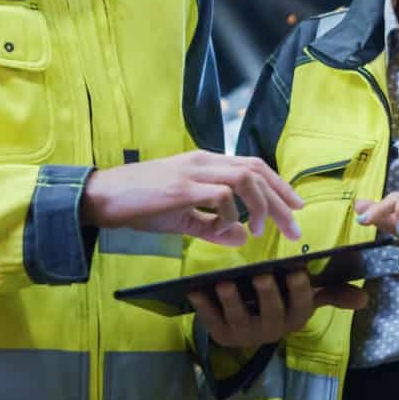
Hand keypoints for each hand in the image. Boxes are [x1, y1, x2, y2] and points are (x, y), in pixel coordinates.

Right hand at [80, 151, 303, 245]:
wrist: (102, 196)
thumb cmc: (140, 205)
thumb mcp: (183, 218)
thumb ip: (213, 227)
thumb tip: (244, 238)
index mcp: (207, 163)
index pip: (254, 166)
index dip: (279, 185)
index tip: (296, 207)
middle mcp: (204, 161)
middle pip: (257, 171)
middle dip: (281, 198)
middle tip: (295, 225)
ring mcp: (193, 172)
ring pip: (245, 177)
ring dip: (260, 205)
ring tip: (261, 230)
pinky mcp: (181, 187)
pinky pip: (219, 195)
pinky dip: (230, 214)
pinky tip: (226, 230)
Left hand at [189, 270, 367, 349]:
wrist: (250, 328)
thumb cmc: (282, 302)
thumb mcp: (308, 298)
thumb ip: (334, 294)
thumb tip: (365, 297)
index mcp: (295, 316)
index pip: (303, 302)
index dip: (300, 287)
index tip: (297, 269)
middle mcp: (272, 330)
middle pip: (272, 309)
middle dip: (266, 292)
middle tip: (261, 273)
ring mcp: (246, 334)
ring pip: (239, 317)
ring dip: (231, 300)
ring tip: (224, 282)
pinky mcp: (222, 335)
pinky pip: (210, 320)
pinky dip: (202, 305)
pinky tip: (194, 288)